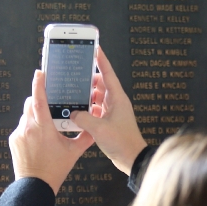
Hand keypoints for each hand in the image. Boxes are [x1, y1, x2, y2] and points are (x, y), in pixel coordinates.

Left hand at [9, 70, 94, 193]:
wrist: (35, 186)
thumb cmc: (55, 169)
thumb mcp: (74, 152)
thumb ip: (85, 137)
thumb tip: (95, 127)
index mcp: (43, 128)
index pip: (39, 100)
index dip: (39, 84)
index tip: (40, 73)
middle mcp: (28, 128)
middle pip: (31, 104)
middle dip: (38, 99)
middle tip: (49, 101)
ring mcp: (18, 134)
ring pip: (26, 115)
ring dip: (35, 115)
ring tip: (47, 125)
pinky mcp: (14, 140)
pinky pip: (22, 127)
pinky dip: (30, 127)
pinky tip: (39, 139)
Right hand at [70, 47, 146, 175]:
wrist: (132, 158)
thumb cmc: (122, 142)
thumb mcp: (99, 128)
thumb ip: (83, 118)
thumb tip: (74, 113)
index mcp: (117, 98)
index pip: (108, 74)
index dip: (101, 60)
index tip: (95, 48)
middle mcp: (116, 102)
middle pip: (101, 84)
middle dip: (89, 79)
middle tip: (76, 74)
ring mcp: (113, 112)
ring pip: (98, 97)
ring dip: (87, 95)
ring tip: (74, 92)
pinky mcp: (110, 121)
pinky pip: (97, 109)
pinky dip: (88, 108)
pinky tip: (78, 110)